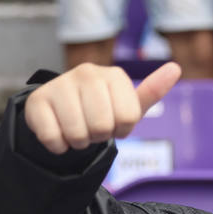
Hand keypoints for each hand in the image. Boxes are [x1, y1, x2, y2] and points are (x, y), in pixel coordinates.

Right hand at [24, 62, 181, 154]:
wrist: (61, 113)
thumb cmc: (102, 109)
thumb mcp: (129, 105)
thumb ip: (152, 91)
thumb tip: (175, 68)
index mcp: (114, 74)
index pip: (127, 118)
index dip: (122, 129)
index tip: (115, 122)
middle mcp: (87, 72)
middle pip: (102, 126)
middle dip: (99, 136)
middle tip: (94, 127)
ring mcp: (59, 84)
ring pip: (77, 133)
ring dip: (78, 142)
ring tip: (77, 129)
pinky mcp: (37, 100)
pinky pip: (52, 137)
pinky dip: (58, 145)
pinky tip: (59, 132)